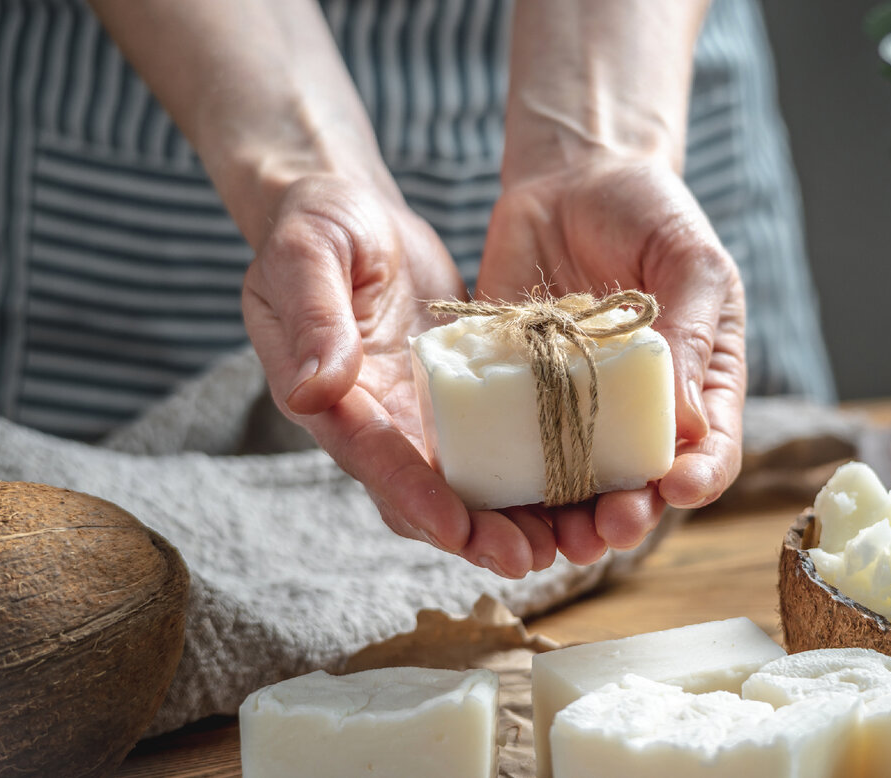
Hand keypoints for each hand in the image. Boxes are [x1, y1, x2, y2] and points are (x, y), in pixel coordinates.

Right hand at [242, 174, 559, 576]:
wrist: (351, 213)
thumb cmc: (318, 223)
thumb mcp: (309, 256)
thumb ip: (314, 319)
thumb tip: (315, 393)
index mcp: (332, 398)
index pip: (372, 459)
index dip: (414, 497)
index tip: (457, 529)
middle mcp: (376, 422)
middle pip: (425, 495)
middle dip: (475, 533)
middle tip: (529, 558)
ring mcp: (418, 416)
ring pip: (467, 484)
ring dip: (512, 519)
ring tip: (566, 543)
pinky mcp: (458, 399)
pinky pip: (495, 445)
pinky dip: (531, 472)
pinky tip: (581, 490)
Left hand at [476, 157, 746, 564]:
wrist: (571, 176)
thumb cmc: (650, 210)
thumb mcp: (688, 259)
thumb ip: (690, 332)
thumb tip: (689, 422)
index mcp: (697, 382)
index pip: (710, 448)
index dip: (699, 476)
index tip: (678, 486)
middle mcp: (638, 409)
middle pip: (641, 484)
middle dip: (628, 514)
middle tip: (608, 526)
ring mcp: (575, 406)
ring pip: (575, 483)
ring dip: (566, 519)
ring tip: (555, 539)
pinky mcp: (518, 392)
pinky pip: (513, 443)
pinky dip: (507, 477)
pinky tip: (495, 496)